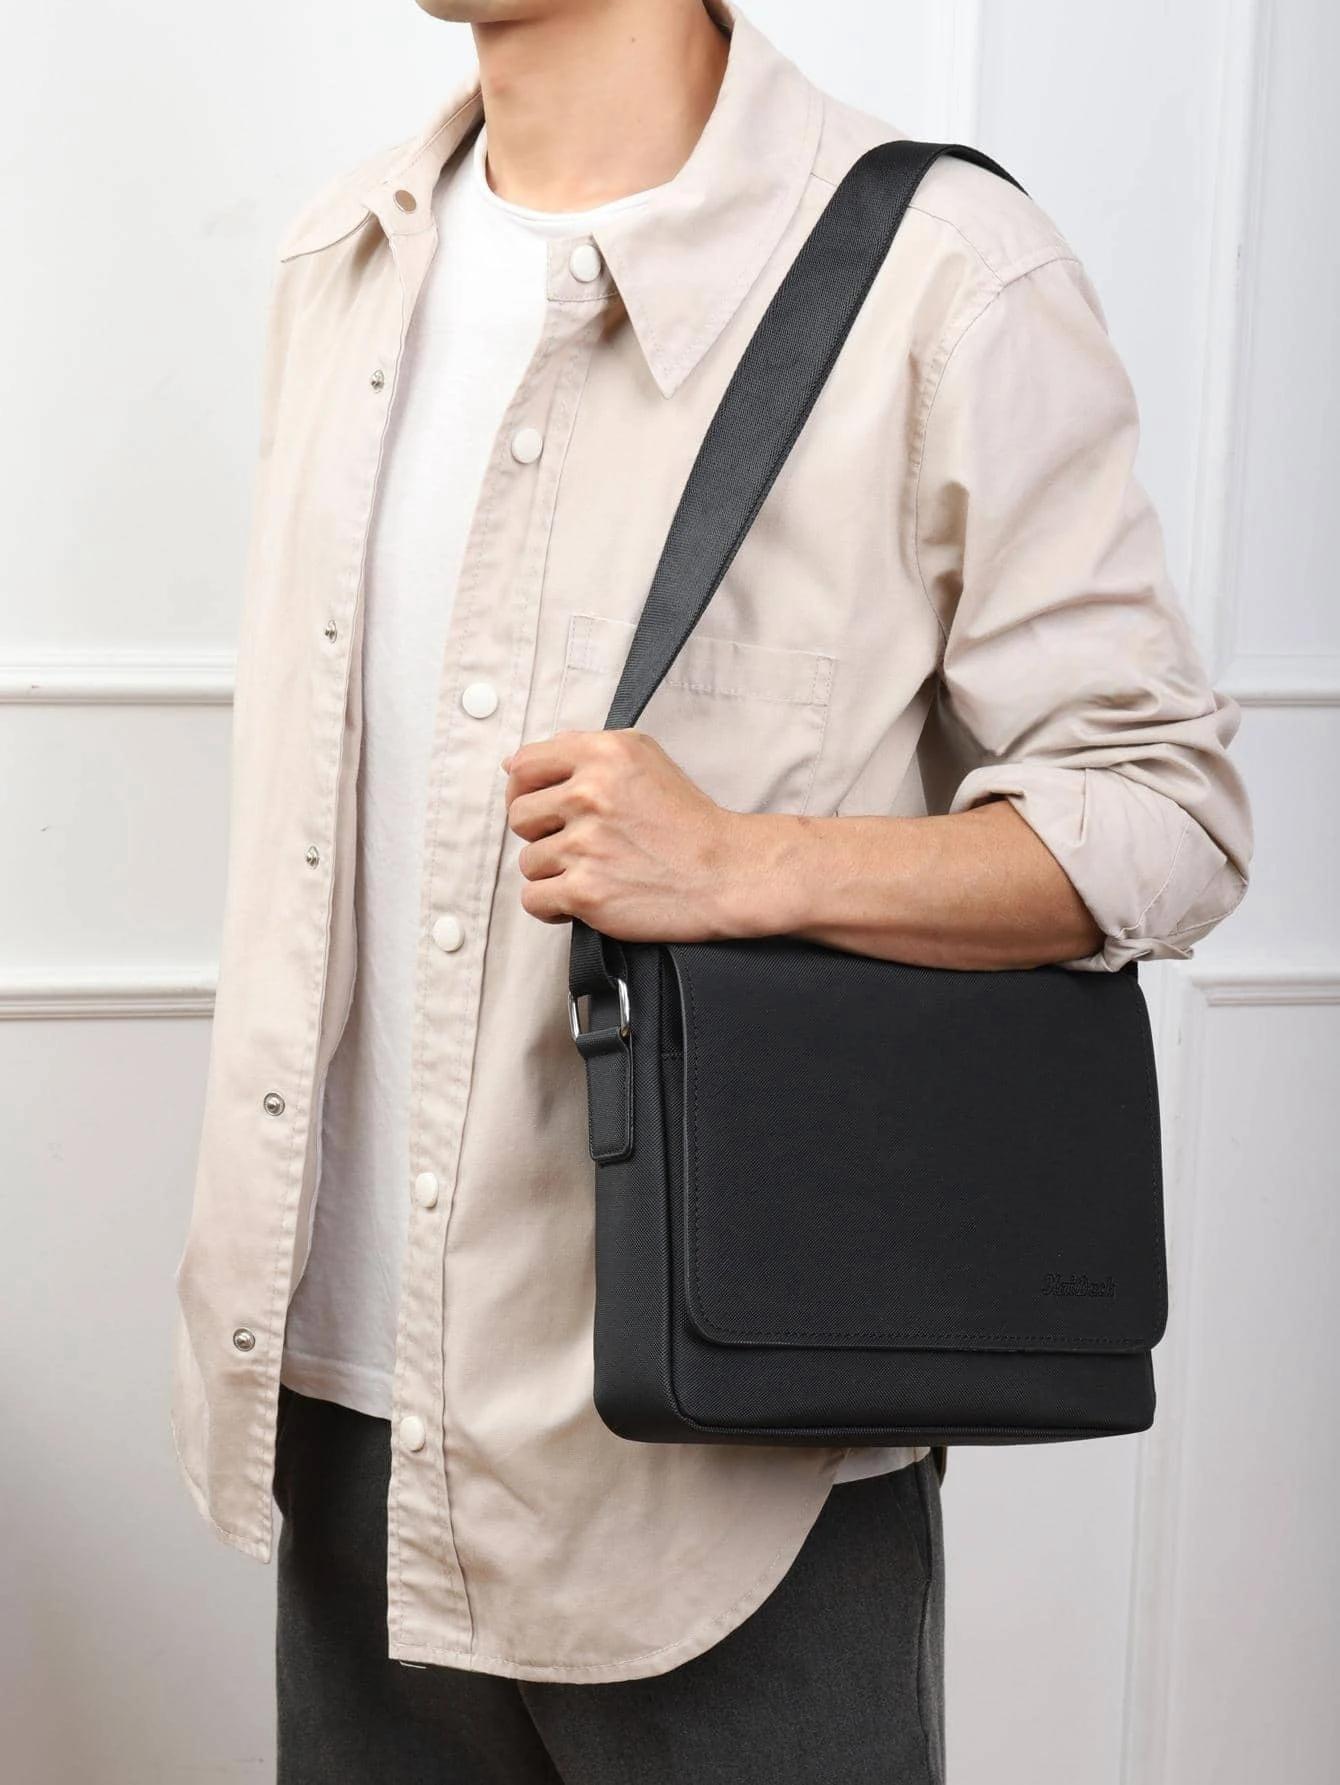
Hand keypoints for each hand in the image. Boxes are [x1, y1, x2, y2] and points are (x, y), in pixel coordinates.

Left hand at [500, 729, 755, 937]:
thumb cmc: (686, 820)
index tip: (538, 804)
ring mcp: (585, 845)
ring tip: (592, 870)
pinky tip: (581, 897)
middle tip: (576, 842)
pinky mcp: (585, 891)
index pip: (523, 765)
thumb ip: (583, 750)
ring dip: (553, 871)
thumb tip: (514, 764)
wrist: (725, 872)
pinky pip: (534, 899)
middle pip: (519, 816)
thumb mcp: (643, 758)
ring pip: (527, 861)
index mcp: (602, 755)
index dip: (522, 788)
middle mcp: (590, 794)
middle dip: (541, 833)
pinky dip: (553, 905)